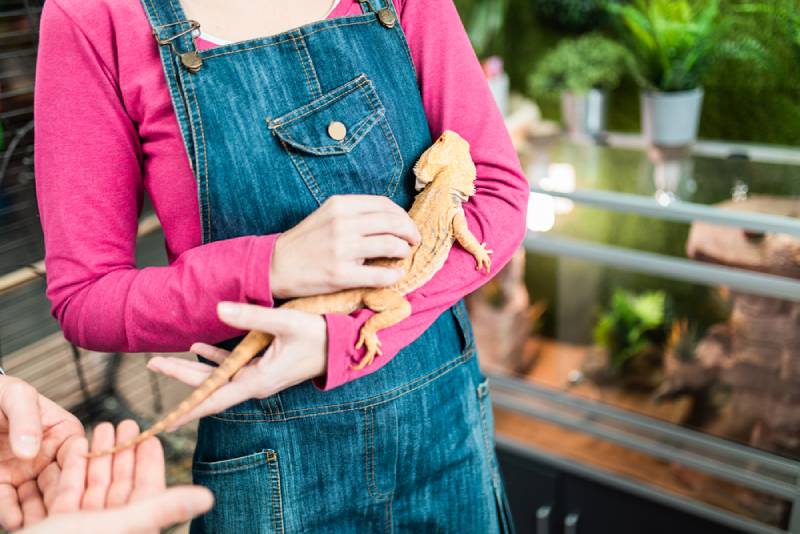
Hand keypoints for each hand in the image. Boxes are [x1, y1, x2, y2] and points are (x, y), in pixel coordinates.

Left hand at [0, 376, 82, 529]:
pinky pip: (8, 502)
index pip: (77, 457)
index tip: (75, 489)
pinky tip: (16, 522)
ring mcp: (27, 474)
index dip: (78, 474)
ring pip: (37, 499)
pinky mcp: (3, 484)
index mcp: (65, 434)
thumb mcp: (15, 396)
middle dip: (60, 501)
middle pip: (60, 484)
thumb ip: (26, 419)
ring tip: (40, 525)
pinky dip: (12, 514)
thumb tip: (30, 449)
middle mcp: (50, 458)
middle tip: (60, 516)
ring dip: (39, 514)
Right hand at [21, 421, 212, 533]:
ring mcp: (83, 528)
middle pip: (121, 484)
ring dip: (100, 455)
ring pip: (96, 486)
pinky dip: (74, 469)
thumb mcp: (118, 525)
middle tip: (126, 420)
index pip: (148, 490)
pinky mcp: (57, 525)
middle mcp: (109, 529)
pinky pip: (69, 493)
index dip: (150, 462)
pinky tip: (76, 445)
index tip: (152, 435)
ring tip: (104, 425)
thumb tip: (209, 498)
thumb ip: (161, 508)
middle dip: (123, 451)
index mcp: (129, 529)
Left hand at [147, 302, 326, 425]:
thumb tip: (218, 309)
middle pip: (209, 386)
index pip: (215, 398)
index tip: (164, 420)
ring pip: (218, 376)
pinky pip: (233, 366)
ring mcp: (259, 375)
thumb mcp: (285, 323)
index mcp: (258, 380)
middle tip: (152, 364)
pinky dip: (214, 359)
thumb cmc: (320, 335)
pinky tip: (198, 347)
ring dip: (192, 368)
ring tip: (164, 361)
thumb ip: (251, 318)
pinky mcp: (265, 366)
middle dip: (180, 376)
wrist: (344, 344)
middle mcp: (255, 383)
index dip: (188, 409)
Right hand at [270, 195, 419, 298]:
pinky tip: (395, 274)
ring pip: (391, 245)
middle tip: (414, 241)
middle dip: (410, 232)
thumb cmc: (305, 242)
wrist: (275, 266)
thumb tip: (391, 220)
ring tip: (402, 255)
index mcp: (340, 205)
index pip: (385, 205)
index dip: (403, 215)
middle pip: (393, 223)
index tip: (407, 226)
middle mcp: (342, 223)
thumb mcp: (327, 215)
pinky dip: (394, 275)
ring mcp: (342, 249)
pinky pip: (380, 274)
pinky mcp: (341, 274)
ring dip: (404, 251)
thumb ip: (355, 214)